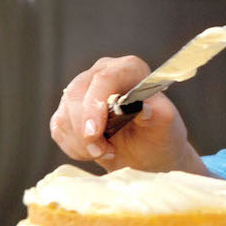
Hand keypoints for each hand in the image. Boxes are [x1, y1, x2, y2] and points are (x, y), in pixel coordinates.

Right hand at [48, 55, 202, 174]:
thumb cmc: (160, 137)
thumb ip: (159, 114)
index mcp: (129, 69)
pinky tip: (94, 151)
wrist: (149, 156)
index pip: (104, 79)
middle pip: (77, 94)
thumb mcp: (166, 127)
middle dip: (86, 130)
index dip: (94, 105)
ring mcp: (83, 90)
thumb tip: (144, 108)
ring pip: (64, 113)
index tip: (93, 133)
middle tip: (104, 152)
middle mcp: (103, 73)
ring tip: (108, 151)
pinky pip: (59, 128)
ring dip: (82, 142)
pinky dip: (74, 147)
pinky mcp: (68, 110)